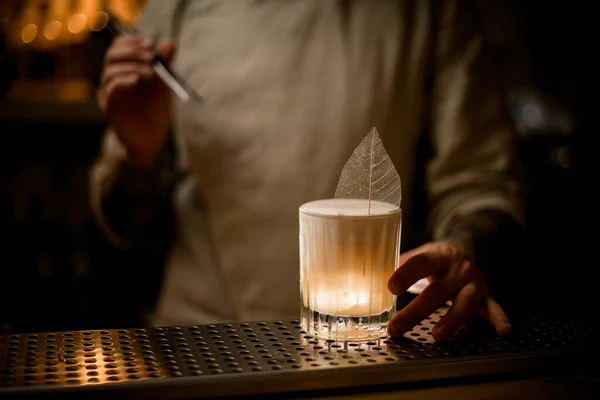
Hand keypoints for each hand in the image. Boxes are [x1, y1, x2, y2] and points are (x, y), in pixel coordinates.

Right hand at [97, 35, 175, 166]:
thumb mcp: (164, 84)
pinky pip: (111, 88)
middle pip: (112, 55)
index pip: (119, 47)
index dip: (133, 42)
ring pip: (110, 70)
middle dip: (132, 51)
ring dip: (132, 66)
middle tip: (151, 56)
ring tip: (151, 73)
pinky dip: (123, 80)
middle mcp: (113, 79)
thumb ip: (165, 64)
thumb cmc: (156, 112)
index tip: (151, 44)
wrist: (152, 140)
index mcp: (124, 70)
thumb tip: (170, 43)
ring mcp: (109, 93)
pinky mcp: (110, 107)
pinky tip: (137, 80)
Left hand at [387, 241, 511, 340]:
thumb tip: (370, 276)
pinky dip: (499, 319)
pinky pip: (494, 309)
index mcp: (438, 254)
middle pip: (437, 291)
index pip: (420, 262)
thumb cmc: (435, 257)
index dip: (405, 274)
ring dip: (451, 321)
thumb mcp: (420, 254)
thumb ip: (400, 265)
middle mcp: (458, 268)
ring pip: (464, 304)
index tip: (390, 287)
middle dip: (415, 312)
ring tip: (437, 336)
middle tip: (396, 327)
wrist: (468, 248)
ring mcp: (474, 283)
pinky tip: (504, 331)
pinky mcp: (487, 296)